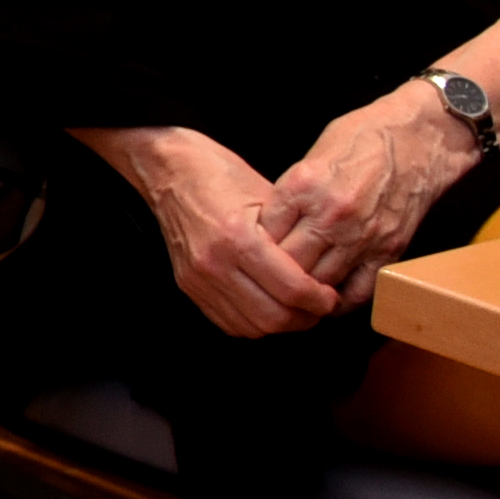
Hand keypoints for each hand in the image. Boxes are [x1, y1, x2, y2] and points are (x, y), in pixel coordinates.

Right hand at [92, 126, 339, 338]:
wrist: (169, 170)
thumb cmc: (219, 174)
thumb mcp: (268, 196)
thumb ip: (294, 237)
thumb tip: (324, 272)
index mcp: (237, 236)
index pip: (291, 289)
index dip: (320, 300)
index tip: (330, 296)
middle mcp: (213, 262)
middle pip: (273, 317)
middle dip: (305, 318)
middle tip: (318, 306)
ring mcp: (197, 277)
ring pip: (251, 328)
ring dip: (279, 324)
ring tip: (295, 308)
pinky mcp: (187, 285)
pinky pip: (228, 323)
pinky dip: (253, 323)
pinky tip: (265, 306)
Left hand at [256, 85, 461, 303]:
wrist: (418, 138)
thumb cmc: (361, 139)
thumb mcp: (311, 155)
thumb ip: (289, 193)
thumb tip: (265, 225)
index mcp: (303, 185)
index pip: (263, 233)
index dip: (253, 246)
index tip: (250, 252)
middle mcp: (331, 214)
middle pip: (289, 263)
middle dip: (274, 273)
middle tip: (265, 279)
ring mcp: (362, 235)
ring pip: (320, 281)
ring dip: (305, 290)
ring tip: (292, 294)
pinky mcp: (389, 250)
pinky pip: (359, 291)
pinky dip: (341, 300)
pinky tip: (328, 298)